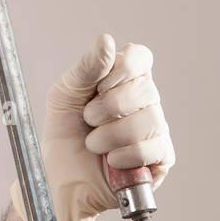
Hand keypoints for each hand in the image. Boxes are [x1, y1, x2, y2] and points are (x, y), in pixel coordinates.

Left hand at [10, 34, 175, 220]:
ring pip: (148, 121)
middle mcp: (144, 101)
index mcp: (124, 80)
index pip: (140, 58)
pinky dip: (125, 156)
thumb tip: (106, 40)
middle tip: (88, 121)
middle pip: (144, 90)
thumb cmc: (64, 137)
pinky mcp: (160, 158)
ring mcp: (155, 129)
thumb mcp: (65, 95)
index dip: (121, 69)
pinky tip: (111, 161)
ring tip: (94, 145)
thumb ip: (86, 67)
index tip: (99, 86)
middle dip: (106, 108)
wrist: (59, 180)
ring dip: (110, 136)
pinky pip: (153, 148)